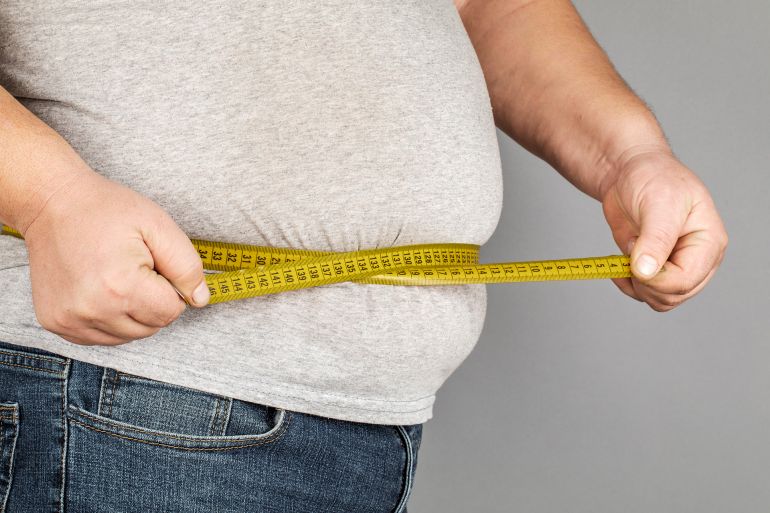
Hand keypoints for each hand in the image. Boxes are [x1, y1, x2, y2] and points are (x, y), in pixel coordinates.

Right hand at [22, 171, 209, 344]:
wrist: (52, 204)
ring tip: (116, 278)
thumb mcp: (158, 226)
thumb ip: (187, 266)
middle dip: (153, 301)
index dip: (170, 288)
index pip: (171, 312)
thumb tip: (200, 299)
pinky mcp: (56, 323)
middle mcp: (93, 310)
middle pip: (151, 327)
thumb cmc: (107, 210)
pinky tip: (100, 290)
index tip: (153, 266)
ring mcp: (70, 320)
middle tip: (134, 269)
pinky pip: (101, 337)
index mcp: (121, 287)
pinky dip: (109, 319)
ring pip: (128, 335)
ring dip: (132, 312)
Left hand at [600, 148, 727, 311]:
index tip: (634, 261)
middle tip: (631, 252)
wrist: (628, 173)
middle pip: (674, 296)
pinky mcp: (654, 269)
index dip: (656, 279)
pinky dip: (627, 285)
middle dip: (646, 282)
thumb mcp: (658, 202)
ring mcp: (676, 266)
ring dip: (636, 284)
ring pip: (660, 300)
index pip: (686, 280)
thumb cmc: (652, 177)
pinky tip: (619, 265)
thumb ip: (655, 239)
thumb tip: (647, 271)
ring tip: (630, 250)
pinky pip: (644, 293)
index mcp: (708, 242)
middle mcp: (697, 259)